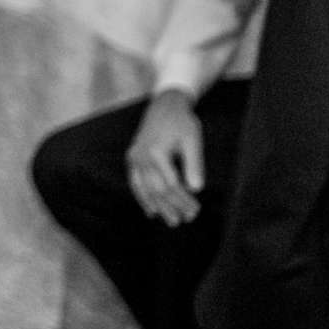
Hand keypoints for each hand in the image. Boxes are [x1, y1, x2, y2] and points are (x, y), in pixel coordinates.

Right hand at [127, 88, 205, 226]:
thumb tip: (197, 189)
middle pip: (157, 190)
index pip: (171, 184)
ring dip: (158, 207)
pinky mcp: (131, 158)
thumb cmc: (182, 123)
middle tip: (185, 220)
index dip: (183, 200)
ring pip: (145, 189)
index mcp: (156, 152)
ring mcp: (134, 157)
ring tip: (170, 221)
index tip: (196, 210)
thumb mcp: (192, 140)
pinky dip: (142, 198)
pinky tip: (150, 211)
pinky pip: (135, 182)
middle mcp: (141, 156)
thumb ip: (194, 164)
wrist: (163, 107)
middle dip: (172, 207)